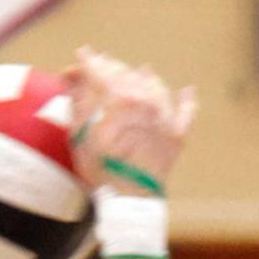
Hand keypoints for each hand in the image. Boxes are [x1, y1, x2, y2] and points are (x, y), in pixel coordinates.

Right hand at [64, 48, 195, 194]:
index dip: (86, 62)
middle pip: (125, 73)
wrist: (129, 200)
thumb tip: (72, 76)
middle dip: (110, 69)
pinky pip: (185, 110)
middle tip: (101, 67)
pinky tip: (186, 91)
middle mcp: (144, 98)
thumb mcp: (79, 135)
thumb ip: (77, 101)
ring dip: (142, 77)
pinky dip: (185, 100)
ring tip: (138, 72)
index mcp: (117, 95)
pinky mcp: (176, 133)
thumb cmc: (100, 170)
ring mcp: (163, 114)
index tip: (80, 58)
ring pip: (153, 84)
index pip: (99, 69)